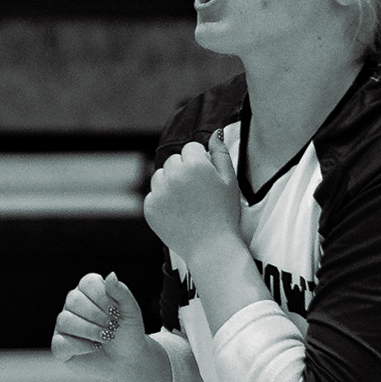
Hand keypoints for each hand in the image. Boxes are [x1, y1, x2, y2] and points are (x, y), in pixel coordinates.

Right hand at [51, 272, 148, 367]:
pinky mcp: (59, 346)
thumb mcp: (131, 311)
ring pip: (65, 320)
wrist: (127, 360)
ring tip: (105, 337)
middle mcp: (73, 306)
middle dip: (97, 315)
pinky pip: (61, 341)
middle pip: (73, 300)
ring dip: (90, 330)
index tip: (115, 311)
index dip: (102, 296)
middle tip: (112, 326)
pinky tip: (93, 347)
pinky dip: (81, 346)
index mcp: (88, 292)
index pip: (87, 283)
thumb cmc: (128, 333)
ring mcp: (64, 325)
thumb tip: (110, 275)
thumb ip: (121, 292)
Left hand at [143, 134, 240, 258]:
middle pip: (174, 161)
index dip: (200, 162)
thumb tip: (214, 133)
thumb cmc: (225, 214)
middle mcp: (174, 175)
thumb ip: (220, 153)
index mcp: (195, 164)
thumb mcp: (230, 180)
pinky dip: (162, 201)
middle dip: (183, 170)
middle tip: (197, 192)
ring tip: (186, 202)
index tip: (206, 179)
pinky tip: (178, 212)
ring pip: (160, 176)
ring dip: (170, 183)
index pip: (191, 148)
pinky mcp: (150, 208)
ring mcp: (159, 192)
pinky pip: (153, 194)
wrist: (212, 247)